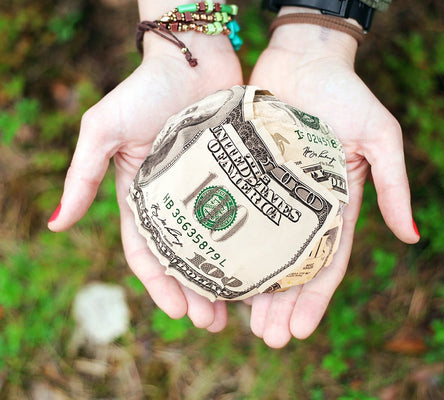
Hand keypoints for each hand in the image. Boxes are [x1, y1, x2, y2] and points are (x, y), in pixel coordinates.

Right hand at [48, 32, 242, 331]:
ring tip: (239, 310)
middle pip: (184, 259)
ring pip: (215, 246)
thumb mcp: (104, 131)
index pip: (148, 253)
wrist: (193, 56)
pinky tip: (261, 268)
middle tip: (213, 323)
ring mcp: (207, 191)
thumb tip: (56, 225)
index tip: (179, 312)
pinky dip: (247, 246)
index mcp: (142, 196)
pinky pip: (241, 219)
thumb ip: (82, 176)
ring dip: (223, 280)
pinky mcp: (235, 178)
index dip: (160, 286)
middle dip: (195, 294)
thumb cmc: (145, 90)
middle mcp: (175, 200)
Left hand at [247, 13, 419, 347]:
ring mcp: (270, 194)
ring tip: (236, 320)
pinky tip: (214, 271)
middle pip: (290, 267)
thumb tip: (411, 236)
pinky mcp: (244, 177)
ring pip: (259, 250)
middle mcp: (300, 206)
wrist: (302, 58)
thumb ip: (394, 184)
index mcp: (334, 205)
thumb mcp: (380, 137)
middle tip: (266, 337)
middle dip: (280, 305)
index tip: (300, 331)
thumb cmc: (344, 93)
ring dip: (251, 287)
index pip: (326, 263)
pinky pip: (234, 217)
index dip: (315, 299)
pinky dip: (227, 246)